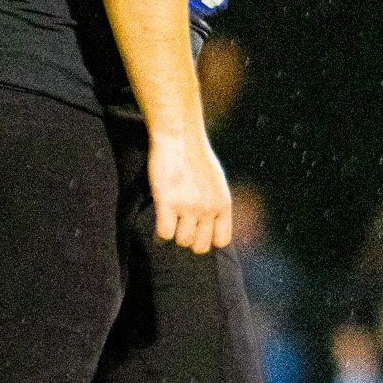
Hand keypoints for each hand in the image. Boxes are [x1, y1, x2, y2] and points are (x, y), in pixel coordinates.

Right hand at [147, 127, 232, 252]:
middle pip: (200, 246)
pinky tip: (159, 222)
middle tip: (180, 227)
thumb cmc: (195, 155)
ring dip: (174, 234)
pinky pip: (164, 234)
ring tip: (169, 222)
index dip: (208, 239)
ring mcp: (188, 206)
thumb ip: (215, 203)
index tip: (198, 231)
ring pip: (181, 241)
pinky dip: (159, 234)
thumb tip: (209, 224)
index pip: (222, 241)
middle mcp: (208, 208)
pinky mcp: (167, 202)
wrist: (179, 136)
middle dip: (190, 240)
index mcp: (223, 203)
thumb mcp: (216, 181)